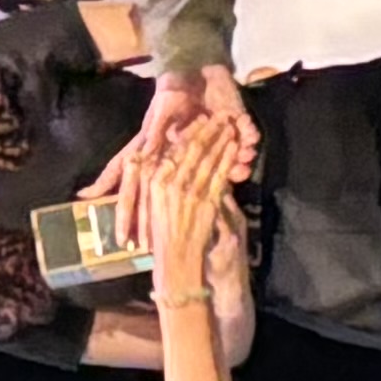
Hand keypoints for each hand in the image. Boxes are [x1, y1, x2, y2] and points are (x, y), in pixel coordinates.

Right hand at [114, 63, 249, 202]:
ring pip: (238, 150)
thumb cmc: (171, 92)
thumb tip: (144, 158)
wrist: (190, 67)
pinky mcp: (237, 120)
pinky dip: (251, 134)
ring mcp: (224, 133)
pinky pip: (248, 131)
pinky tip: (252, 135)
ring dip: (245, 153)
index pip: (200, 168)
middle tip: (243, 169)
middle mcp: (209, 144)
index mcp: (190, 147)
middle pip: (224, 164)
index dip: (209, 176)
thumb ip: (155, 134)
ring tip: (248, 153)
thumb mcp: (161, 112)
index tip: (223, 181)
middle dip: (235, 169)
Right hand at [149, 109, 251, 298]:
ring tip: (229, 124)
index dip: (185, 134)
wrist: (176, 267)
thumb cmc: (164, 238)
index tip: (197, 118)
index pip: (170, 152)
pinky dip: (229, 161)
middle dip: (204, 131)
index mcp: (154, 182)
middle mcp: (169, 184)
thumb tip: (143, 163)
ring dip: (218, 141)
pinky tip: (238, 148)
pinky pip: (220, 176)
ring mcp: (189, 193)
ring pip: (206, 159)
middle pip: (189, 150)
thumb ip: (156, 181)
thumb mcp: (155, 205)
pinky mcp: (208, 202)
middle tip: (216, 114)